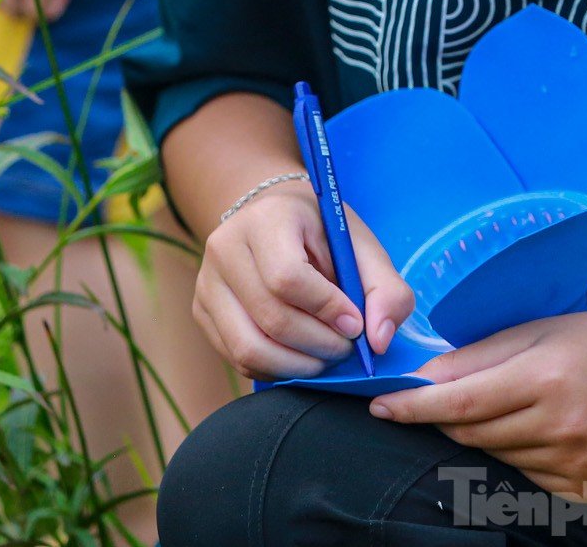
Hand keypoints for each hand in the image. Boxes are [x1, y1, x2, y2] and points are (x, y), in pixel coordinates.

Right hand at [190, 182, 413, 379]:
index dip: (326, 310)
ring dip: (297, 366)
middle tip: (346, 349)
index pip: (288, 278)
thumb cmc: (322, 233)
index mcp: (266, 220)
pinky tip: (301, 357)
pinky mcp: (202, 312)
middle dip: (318, 345)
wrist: (273, 218)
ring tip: (325, 357)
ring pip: (248, 347)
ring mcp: (207, 282)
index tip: (355, 324)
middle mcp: (225, 248)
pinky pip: (237, 357)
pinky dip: (275, 368)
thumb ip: (384, 290)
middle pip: (270, 318)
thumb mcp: (360, 246)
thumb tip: (379, 341)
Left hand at [369, 309, 586, 499]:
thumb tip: (417, 378)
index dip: (414, 407)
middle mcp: (560, 425)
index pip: (461, 402)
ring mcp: (575, 463)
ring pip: (497, 456)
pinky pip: (527, 477)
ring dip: (491, 433)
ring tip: (525, 404)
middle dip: (448, 415)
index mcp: (545, 377)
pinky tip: (547, 430)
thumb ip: (473, 358)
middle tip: (454, 395)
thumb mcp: (533, 333)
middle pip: (472, 433)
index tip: (380, 405)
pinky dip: (522, 455)